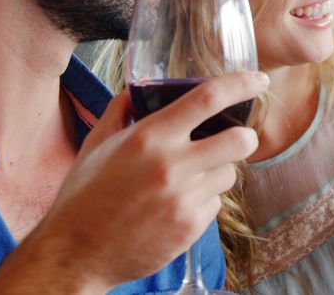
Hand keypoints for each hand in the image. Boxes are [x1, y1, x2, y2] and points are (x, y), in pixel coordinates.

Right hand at [0, 71, 265, 292]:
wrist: (75, 253)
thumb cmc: (84, 195)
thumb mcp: (96, 143)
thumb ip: (121, 111)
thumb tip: (138, 89)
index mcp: (149, 136)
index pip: (208, 98)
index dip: (241, 84)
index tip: (258, 80)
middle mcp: (172, 165)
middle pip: (240, 139)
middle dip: (245, 136)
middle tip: (236, 137)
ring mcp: (184, 199)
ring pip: (229, 173)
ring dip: (218, 170)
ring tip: (188, 177)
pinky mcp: (191, 227)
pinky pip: (215, 203)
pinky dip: (203, 200)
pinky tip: (176, 204)